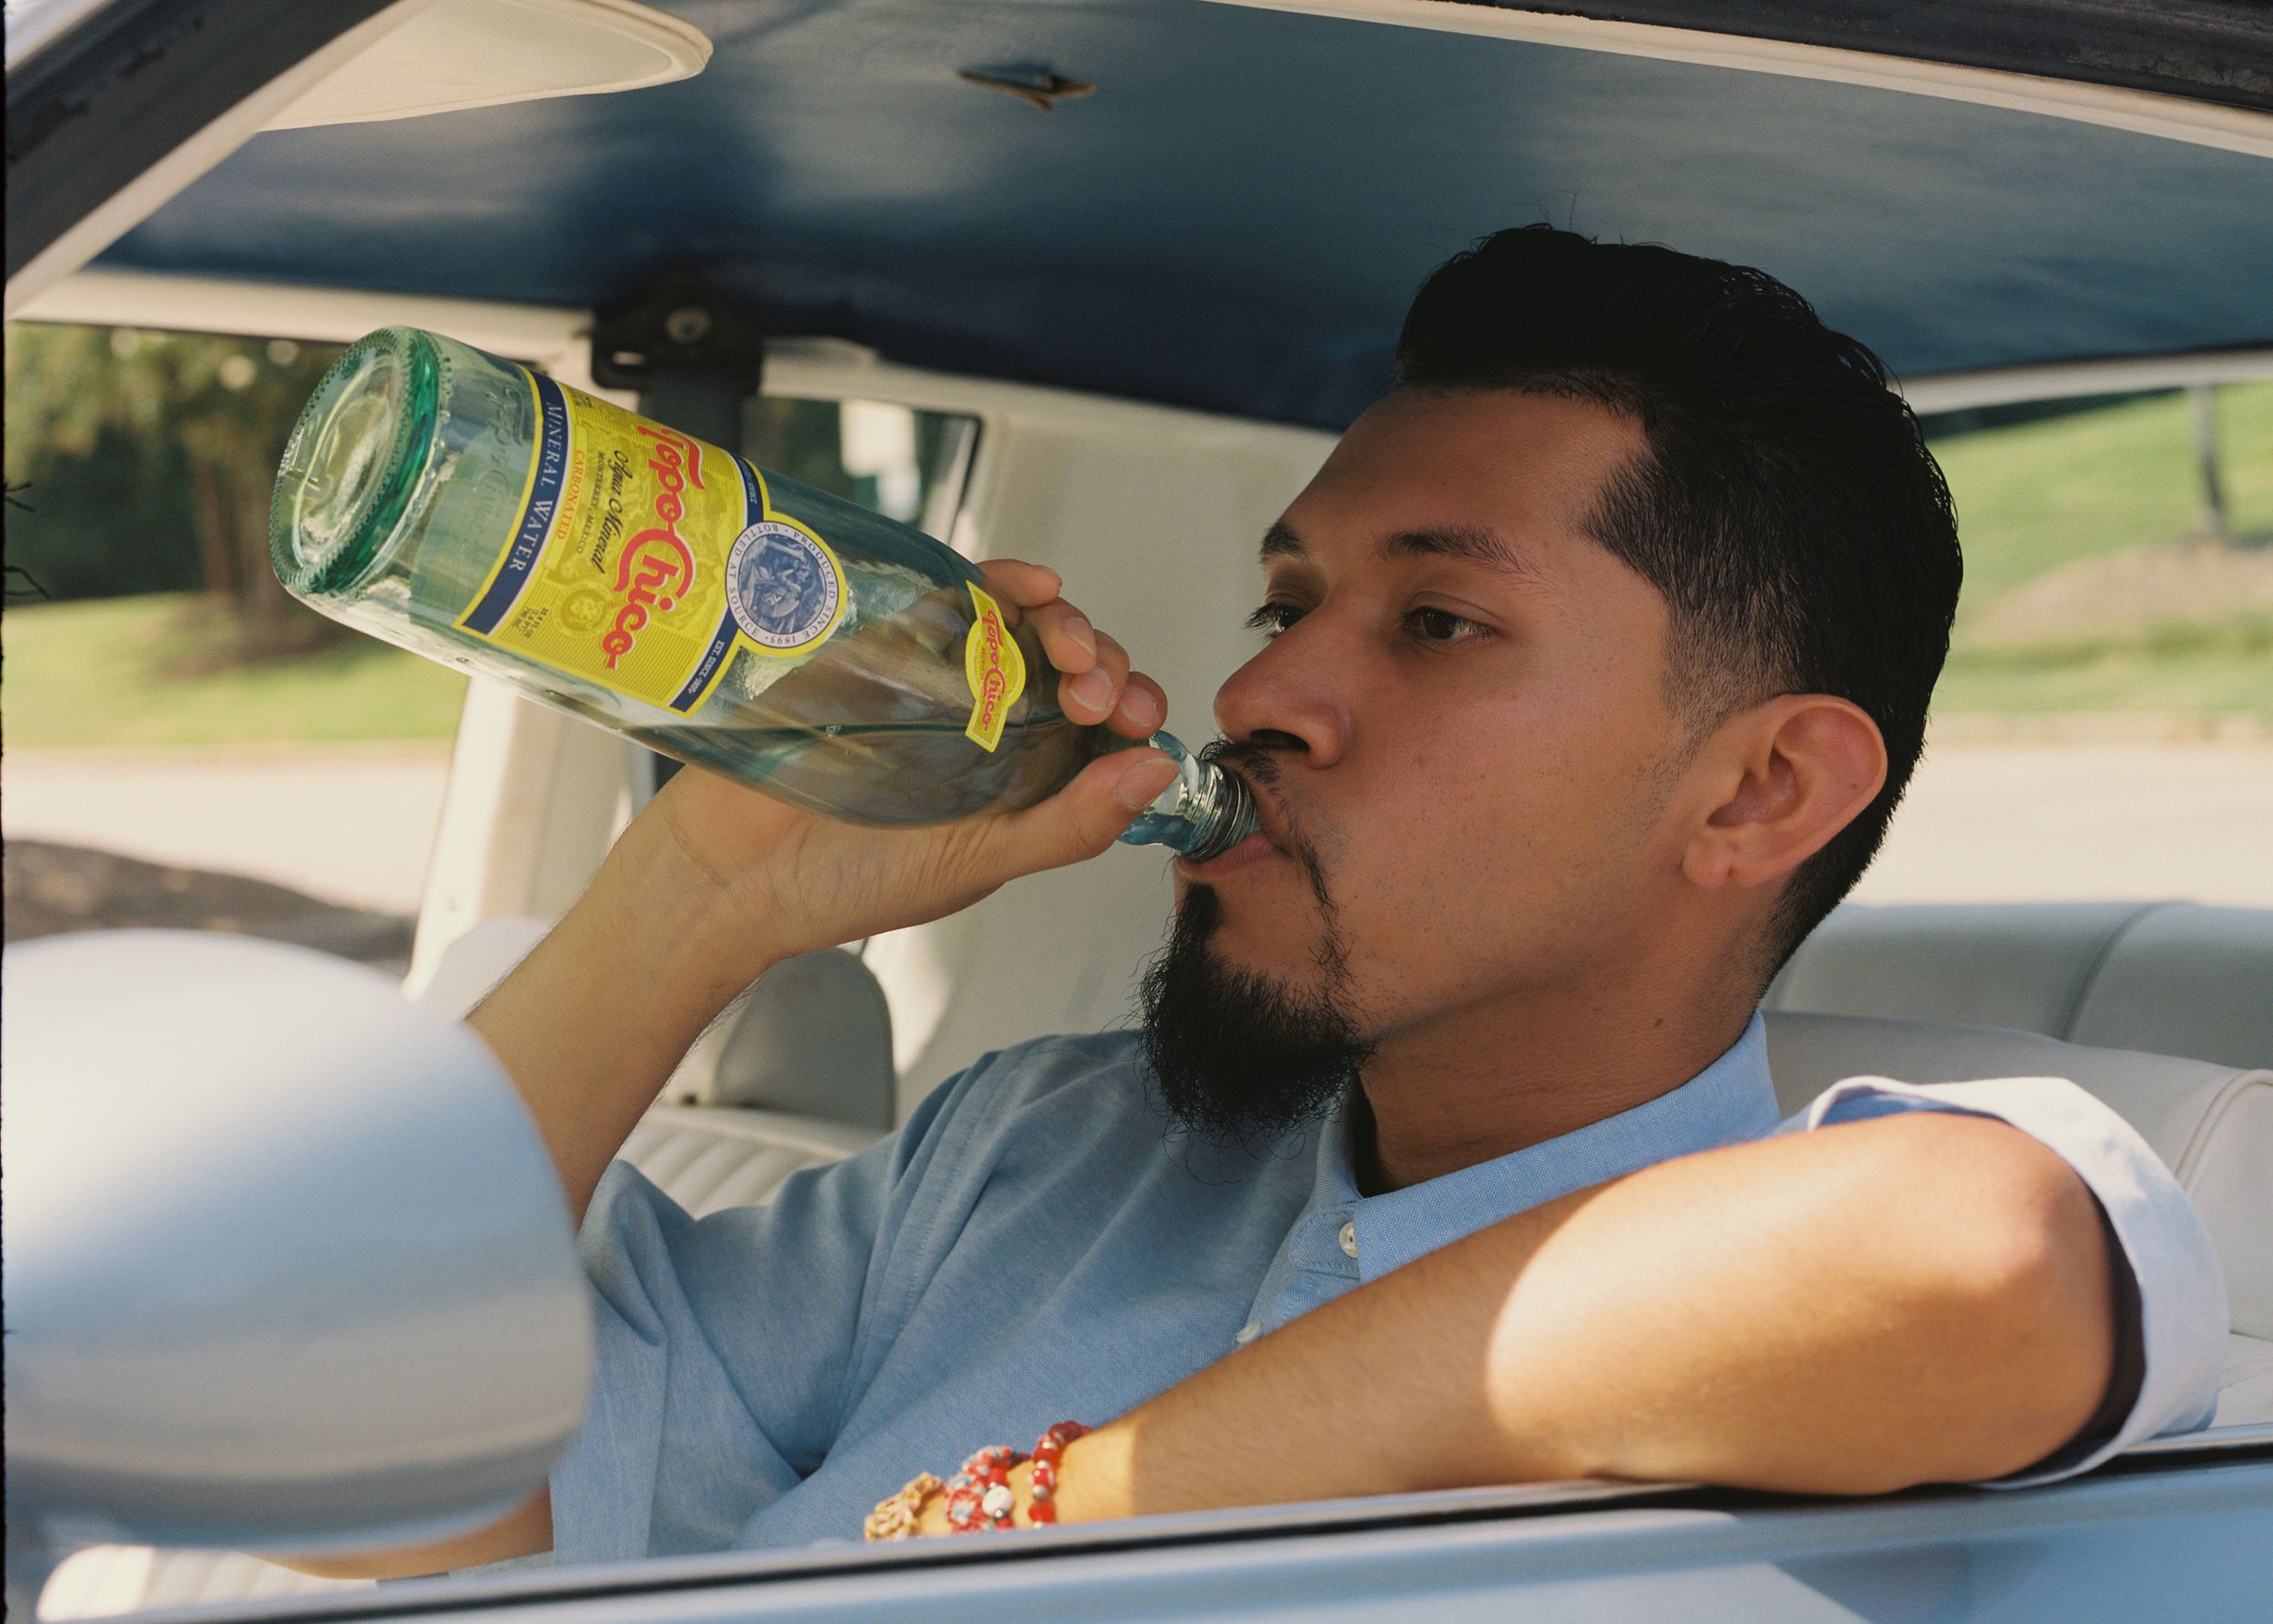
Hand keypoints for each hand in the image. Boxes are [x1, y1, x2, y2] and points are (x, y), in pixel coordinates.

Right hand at [640, 559, 1178, 975]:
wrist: (733, 872)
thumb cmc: (850, 881)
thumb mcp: (980, 863)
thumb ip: (1071, 825)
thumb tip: (1155, 774)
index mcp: (1024, 774)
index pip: (1101, 726)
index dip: (1130, 711)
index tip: (1135, 721)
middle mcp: (991, 719)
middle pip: (1072, 665)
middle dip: (1102, 666)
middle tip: (1096, 696)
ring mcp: (941, 676)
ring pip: (1025, 624)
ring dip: (1064, 623)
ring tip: (1069, 651)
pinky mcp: (887, 640)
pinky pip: (954, 595)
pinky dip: (1001, 581)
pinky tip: (1029, 587)